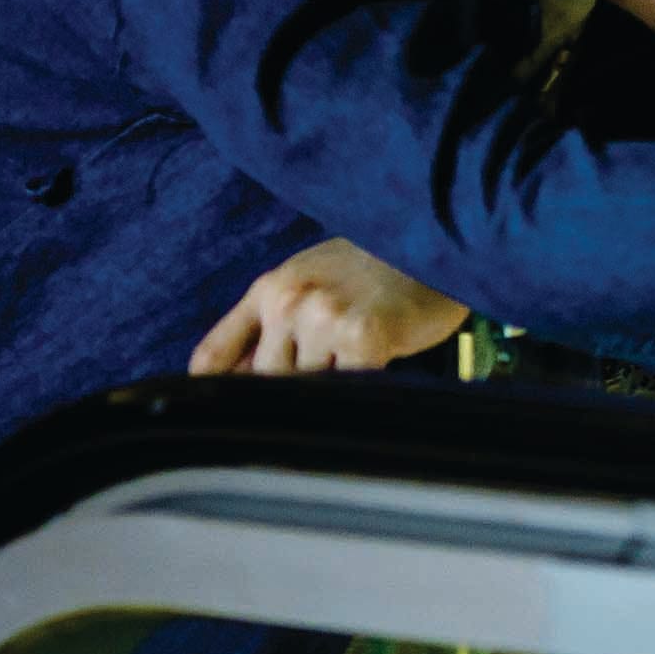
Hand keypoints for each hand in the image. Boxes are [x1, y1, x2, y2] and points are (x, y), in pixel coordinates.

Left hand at [190, 239, 468, 376]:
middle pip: (265, 380)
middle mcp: (288, 301)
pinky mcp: (364, 338)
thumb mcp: (311, 280)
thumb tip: (235, 384)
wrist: (441, 241)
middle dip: (296, 382)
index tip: (230, 413)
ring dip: (335, 379)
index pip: (213, 358)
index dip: (214, 393)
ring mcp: (324, 319)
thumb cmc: (377, 266)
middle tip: (334, 362)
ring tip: (364, 350)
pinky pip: (348, 387)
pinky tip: (384, 352)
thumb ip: (270, 325)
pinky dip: (364, 381)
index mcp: (269, 289)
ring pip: (307, 386)